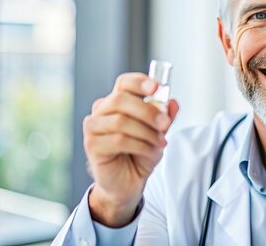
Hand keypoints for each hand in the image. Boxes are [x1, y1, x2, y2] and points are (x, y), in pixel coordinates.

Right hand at [83, 72, 178, 226]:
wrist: (128, 182)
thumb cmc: (140, 153)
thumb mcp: (158, 133)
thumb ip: (164, 118)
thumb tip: (173, 103)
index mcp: (117, 101)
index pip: (124, 83)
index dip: (139, 82)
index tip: (156, 87)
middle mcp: (102, 110)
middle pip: (120, 99)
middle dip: (147, 111)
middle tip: (165, 124)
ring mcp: (94, 127)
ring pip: (121, 121)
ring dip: (146, 132)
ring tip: (160, 142)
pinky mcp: (92, 144)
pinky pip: (118, 140)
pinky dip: (140, 145)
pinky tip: (150, 152)